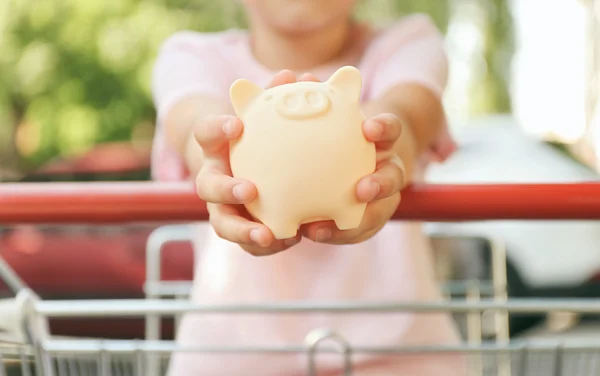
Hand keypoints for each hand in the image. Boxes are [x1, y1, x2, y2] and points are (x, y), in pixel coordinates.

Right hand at [194, 70, 316, 255]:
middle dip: (225, 189)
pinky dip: (270, 243)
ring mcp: (224, 209)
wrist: (260, 175)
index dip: (216, 129)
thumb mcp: (271, 121)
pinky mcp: (241, 231)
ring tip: (267, 234)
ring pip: (223, 224)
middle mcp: (215, 179)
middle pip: (207, 187)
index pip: (206, 133)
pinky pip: (251, 244)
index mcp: (218, 148)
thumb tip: (306, 77)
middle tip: (249, 189)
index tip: (237, 124)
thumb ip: (282, 101)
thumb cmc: (267, 141)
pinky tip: (295, 238)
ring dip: (243, 230)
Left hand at [300, 113, 404, 244]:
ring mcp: (379, 199)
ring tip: (319, 228)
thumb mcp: (315, 117)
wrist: (341, 163)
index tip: (368, 128)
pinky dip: (331, 232)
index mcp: (379, 140)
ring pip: (375, 214)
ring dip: (353, 223)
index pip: (389, 129)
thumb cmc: (322, 133)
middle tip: (362, 189)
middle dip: (382, 183)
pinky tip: (307, 232)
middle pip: (394, 176)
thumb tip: (258, 81)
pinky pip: (350, 231)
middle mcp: (385, 170)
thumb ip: (294, 103)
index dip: (383, 128)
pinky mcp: (363, 222)